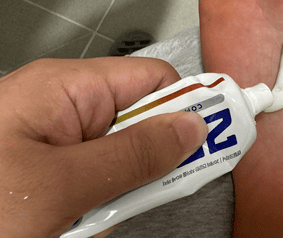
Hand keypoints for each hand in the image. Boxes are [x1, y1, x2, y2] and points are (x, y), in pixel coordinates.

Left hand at [0, 57, 207, 237]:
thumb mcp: (60, 184)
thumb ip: (132, 155)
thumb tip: (191, 128)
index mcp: (67, 87)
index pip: (152, 80)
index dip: (186, 107)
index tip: (210, 141)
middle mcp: (65, 107)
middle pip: (139, 124)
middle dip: (143, 166)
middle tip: (139, 196)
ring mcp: (57, 140)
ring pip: (119, 161)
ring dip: (114, 195)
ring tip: (82, 221)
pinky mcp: (51, 166)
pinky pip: (95, 180)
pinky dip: (93, 207)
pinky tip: (70, 226)